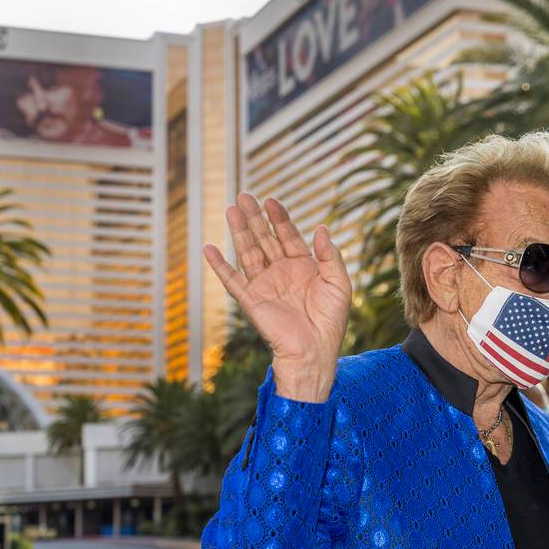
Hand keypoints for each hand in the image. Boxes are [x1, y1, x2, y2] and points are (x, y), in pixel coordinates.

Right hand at [202, 194, 351, 402]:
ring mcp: (264, 284)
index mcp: (303, 266)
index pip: (288, 235)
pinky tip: (209, 248)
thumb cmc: (330, 321)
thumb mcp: (339, 283)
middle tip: (244, 196)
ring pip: (248, 251)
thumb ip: (331, 255)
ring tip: (230, 209)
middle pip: (264, 238)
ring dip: (238, 231)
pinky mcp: (250, 299)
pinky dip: (219, 265)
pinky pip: (231, 279)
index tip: (270, 200)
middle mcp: (281, 272)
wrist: (312, 352)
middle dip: (254, 217)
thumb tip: (321, 227)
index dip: (279, 218)